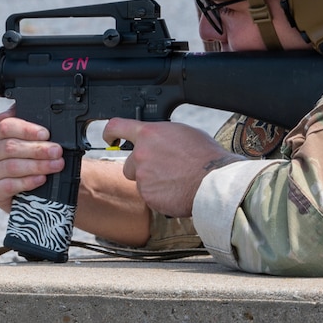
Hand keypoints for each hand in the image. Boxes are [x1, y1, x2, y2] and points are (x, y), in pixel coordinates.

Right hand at [0, 106, 62, 211]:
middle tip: (57, 151)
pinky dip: (27, 182)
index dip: (27, 129)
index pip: (6, 126)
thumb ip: (30, 124)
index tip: (46, 134)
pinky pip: (8, 185)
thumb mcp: (38, 141)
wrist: (41, 190)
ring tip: (55, 165)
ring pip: (11, 166)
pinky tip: (41, 179)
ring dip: (36, 165)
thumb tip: (19, 108)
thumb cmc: (37, 161)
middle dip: (37, 149)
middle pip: (10, 146)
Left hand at [101, 117, 238, 218]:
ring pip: (140, 181)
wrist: (213, 181)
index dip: (110, 132)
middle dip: (141, 168)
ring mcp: (143, 177)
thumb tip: (158, 140)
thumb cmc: (206, 155)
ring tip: (175, 180)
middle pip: (128, 164)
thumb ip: (162, 136)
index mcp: (149, 134)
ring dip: (152, 182)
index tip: (109, 137)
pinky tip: (176, 190)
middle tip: (163, 169)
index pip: (117, 126)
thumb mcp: (183, 133)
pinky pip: (149, 196)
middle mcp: (141, 155)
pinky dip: (159, 195)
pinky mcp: (148, 196)